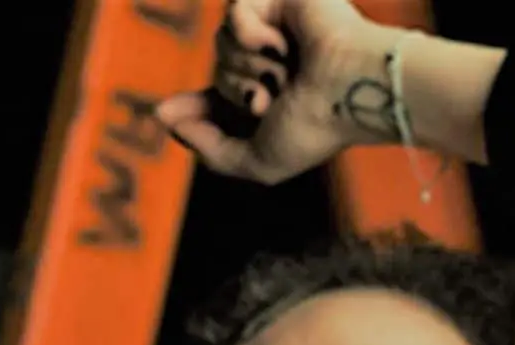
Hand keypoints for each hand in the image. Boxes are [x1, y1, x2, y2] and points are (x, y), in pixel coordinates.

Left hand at [155, 0, 399, 184]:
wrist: (351, 88)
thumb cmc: (316, 127)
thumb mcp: (259, 161)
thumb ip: (212, 151)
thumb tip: (168, 121)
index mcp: (272, 93)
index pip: (217, 95)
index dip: (192, 106)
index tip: (163, 112)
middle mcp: (273, 59)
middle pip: (217, 71)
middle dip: (238, 91)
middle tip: (275, 97)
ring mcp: (275, 26)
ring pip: (222, 43)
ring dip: (250, 66)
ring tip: (288, 71)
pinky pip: (234, 14)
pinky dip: (254, 35)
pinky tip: (284, 43)